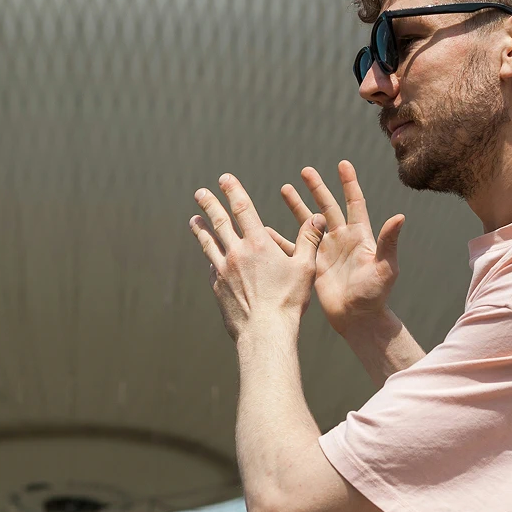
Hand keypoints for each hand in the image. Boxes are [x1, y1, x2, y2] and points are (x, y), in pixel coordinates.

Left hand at [190, 173, 323, 342]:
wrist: (264, 333)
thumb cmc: (288, 301)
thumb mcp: (305, 268)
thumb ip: (309, 240)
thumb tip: (318, 216)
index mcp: (258, 244)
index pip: (242, 208)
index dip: (233, 190)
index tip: (224, 179)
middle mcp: (236, 253)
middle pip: (219, 222)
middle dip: (209, 204)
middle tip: (200, 191)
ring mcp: (223, 270)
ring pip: (209, 243)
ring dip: (201, 229)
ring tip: (193, 220)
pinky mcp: (217, 287)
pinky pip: (212, 268)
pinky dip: (212, 258)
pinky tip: (211, 257)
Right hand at [269, 161, 403, 335]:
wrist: (358, 318)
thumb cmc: (376, 295)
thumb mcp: (385, 267)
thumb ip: (389, 242)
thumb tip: (399, 217)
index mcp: (360, 236)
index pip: (355, 203)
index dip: (349, 183)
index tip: (342, 164)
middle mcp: (342, 239)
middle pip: (327, 207)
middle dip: (317, 188)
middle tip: (305, 171)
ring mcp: (325, 251)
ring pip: (308, 222)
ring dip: (297, 206)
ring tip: (284, 188)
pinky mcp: (313, 265)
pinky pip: (294, 247)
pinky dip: (280, 238)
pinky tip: (266, 229)